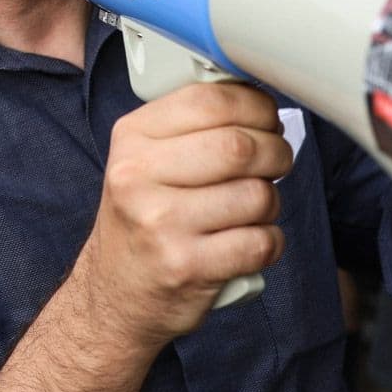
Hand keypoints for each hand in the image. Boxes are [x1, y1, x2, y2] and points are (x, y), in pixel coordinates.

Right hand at [74, 82, 291, 352]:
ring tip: (253, 208)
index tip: (266, 118)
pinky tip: (248, 241)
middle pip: (239, 146)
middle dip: (275, 152)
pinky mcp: (187, 267)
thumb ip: (190, 125)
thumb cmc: (143, 218)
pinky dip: (269, 242)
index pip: (207, 101)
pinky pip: (260, 242)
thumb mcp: (144, 159)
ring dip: (271, 202)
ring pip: (257, 195)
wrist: (114, 293)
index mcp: (131, 138)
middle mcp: (138, 177)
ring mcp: (161, 224)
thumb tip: (256, 97)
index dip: (254, 106)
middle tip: (276, 161)